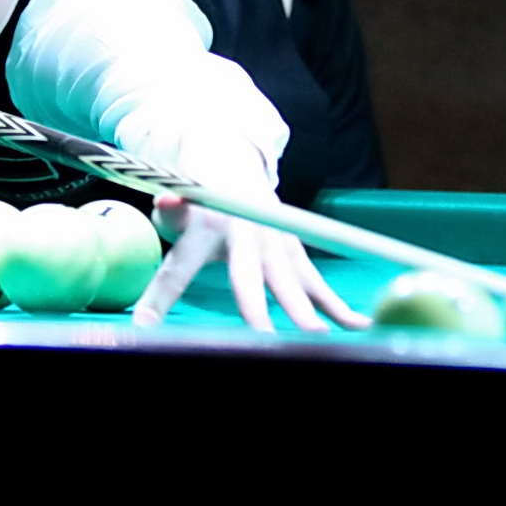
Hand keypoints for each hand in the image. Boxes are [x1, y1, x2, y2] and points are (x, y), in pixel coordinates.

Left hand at [132, 195, 369, 333]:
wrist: (237, 168)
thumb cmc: (199, 201)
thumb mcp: (179, 203)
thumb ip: (171, 212)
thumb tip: (166, 203)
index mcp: (208, 228)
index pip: (179, 266)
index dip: (161, 295)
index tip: (144, 324)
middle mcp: (247, 236)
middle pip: (251, 279)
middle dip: (258, 309)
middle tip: (263, 338)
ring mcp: (276, 245)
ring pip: (292, 283)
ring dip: (308, 311)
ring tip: (319, 336)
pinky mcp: (296, 253)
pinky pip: (318, 285)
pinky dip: (339, 306)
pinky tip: (361, 325)